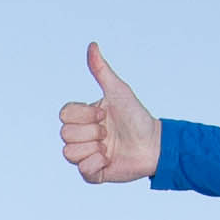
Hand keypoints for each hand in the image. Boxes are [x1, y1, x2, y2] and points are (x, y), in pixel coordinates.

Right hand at [61, 44, 159, 186]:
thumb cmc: (137, 116)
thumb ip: (102, 71)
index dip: (84, 115)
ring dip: (93, 148)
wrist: (155, 144)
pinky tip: (109, 159)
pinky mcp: (93, 173)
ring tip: (109, 147)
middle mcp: (82, 136)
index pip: (64, 115)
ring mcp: (86, 155)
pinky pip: (81, 170)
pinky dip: (96, 164)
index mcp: (84, 117)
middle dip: (91, 132)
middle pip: (65, 134)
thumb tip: (92, 45)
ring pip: (69, 153)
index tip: (105, 114)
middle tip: (109, 132)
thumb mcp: (119, 91)